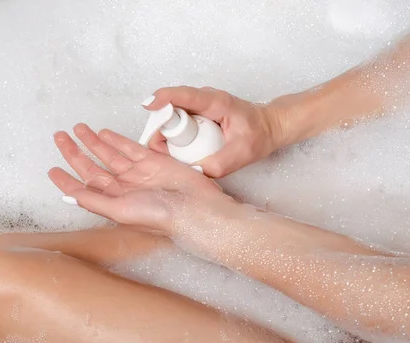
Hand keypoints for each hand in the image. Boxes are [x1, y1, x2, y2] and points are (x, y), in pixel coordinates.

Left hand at [48, 123, 227, 232]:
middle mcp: (122, 188)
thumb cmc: (158, 216)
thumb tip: (68, 195)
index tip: (52, 170)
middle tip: (58, 137)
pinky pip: (128, 148)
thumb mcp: (119, 210)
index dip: (66, 180)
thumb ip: (93, 201)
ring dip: (91, 142)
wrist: (194, 207)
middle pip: (92, 167)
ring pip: (108, 154)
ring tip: (77, 129)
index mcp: (113, 202)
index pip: (83, 189)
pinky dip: (115, 140)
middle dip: (74, 153)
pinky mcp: (151, 161)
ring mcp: (136, 173)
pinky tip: (102, 133)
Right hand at [144, 86, 284, 177]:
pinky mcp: (195, 113)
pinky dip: (173, 136)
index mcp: (215, 102)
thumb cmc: (260, 134)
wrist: (270, 126)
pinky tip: (177, 151)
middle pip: (171, 107)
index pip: (184, 95)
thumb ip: (219, 164)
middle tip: (162, 151)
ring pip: (171, 115)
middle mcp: (203, 98)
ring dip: (166, 134)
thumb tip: (194, 171)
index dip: (163, 99)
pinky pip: (177, 122)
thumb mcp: (243, 154)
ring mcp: (198, 105)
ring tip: (170, 154)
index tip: (148, 106)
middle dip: (160, 127)